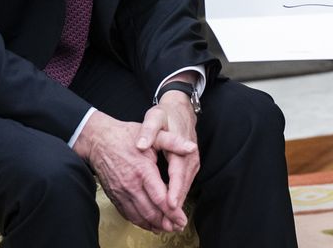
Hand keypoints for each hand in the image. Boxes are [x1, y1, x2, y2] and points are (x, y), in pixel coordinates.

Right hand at [74, 110, 192, 231]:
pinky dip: (140, 222)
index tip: (182, 219)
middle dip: (166, 222)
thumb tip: (191, 148)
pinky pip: (128, 214)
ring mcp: (121, 192)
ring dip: (153, 225)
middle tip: (178, 227)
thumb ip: (173, 142)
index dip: (172, 211)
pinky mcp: (114, 196)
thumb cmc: (126, 135)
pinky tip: (149, 225)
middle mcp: (131, 185)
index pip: (160, 197)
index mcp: (143, 170)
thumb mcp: (153, 134)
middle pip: (150, 211)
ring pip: (139, 216)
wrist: (98, 141)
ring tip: (167, 229)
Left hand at [142, 94, 199, 223]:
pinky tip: (167, 209)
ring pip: (185, 188)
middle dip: (176, 206)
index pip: (178, 173)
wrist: (180, 109)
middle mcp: (190, 158)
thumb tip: (141, 144)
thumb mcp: (155, 117)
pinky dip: (177, 198)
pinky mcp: (189, 166)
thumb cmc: (166, 114)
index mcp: (182, 148)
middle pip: (183, 185)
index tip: (169, 205)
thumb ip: (149, 131)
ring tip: (167, 222)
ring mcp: (191, 163)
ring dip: (177, 205)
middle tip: (168, 223)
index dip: (174, 191)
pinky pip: (183, 185)